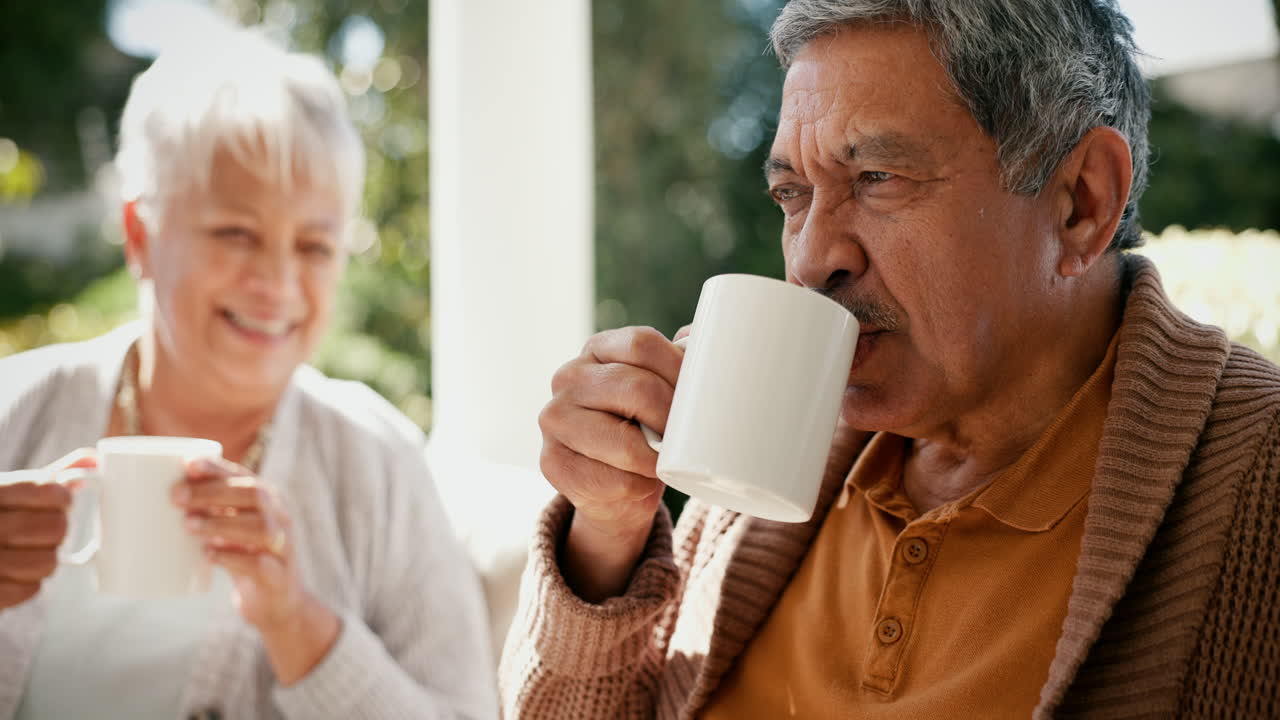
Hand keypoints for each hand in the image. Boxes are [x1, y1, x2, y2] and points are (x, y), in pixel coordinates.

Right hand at [0, 449, 95, 609]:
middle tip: (43, 528)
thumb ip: (46, 479)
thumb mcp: (4, 493)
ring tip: (28, 550)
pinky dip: (27, 582)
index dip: (61, 497)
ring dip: (45, 558)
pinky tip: (13, 572)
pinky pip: (29, 590)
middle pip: (54, 528)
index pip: (46, 491)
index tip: (59, 499)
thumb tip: (93, 461)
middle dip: (56, 528)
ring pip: (47, 562)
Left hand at [173, 457, 337, 683]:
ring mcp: (283, 548)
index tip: (187, 464)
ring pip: (261, 527)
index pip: (244, 476)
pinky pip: (260, 564)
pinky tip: (209, 556)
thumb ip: (208, 512)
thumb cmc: (244, 558)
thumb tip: (155, 497)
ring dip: (222, 523)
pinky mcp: (278, 578)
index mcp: (268, 501)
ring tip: (188, 525)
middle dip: (213, 493)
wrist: (278, 602)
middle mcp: (280, 519)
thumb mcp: (232, 530)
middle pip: (254, 495)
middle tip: (175, 497)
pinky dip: (233, 558)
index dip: (217, 468)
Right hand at [538, 326, 685, 600]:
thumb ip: (680, 363)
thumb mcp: (661, 389)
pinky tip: (640, 483)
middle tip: (685, 438)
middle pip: (636, 388)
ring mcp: (554, 420)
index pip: (641, 344)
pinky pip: (613, 480)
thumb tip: (699, 342)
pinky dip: (638, 488)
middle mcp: (568, 378)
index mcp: (598, 349)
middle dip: (671, 419)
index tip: (698, 396)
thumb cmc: (645, 428)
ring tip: (664, 462)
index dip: (678, 369)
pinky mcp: (552, 463)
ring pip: (624, 443)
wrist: (615, 485)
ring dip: (655, 460)